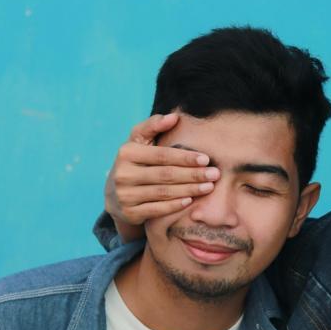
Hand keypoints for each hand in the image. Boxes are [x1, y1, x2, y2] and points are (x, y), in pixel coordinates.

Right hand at [104, 113, 219, 239]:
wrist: (115, 194)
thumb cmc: (135, 162)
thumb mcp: (139, 141)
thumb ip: (154, 126)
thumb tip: (175, 116)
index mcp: (127, 153)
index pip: (162, 155)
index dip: (185, 157)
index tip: (206, 159)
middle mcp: (123, 174)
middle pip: (165, 175)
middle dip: (193, 174)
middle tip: (215, 174)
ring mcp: (125, 195)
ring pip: (164, 192)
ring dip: (189, 190)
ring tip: (209, 187)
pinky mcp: (130, 212)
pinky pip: (157, 209)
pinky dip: (175, 205)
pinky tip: (191, 201)